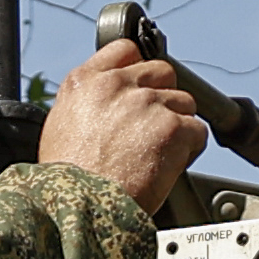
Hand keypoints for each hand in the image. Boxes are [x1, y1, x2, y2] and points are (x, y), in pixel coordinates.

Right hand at [38, 39, 210, 211]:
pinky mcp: (172, 127)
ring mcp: (147, 103)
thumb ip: (88, 102)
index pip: (125, 50)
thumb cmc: (68, 181)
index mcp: (85, 82)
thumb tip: (107, 102)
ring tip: (158, 153)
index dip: (139, 69)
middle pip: (162, 72)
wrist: (82, 209)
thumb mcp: (60, 126)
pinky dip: (190, 149)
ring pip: (183, 102)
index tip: (142, 87)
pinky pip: (197, 131)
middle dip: (163, 98)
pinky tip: (170, 164)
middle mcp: (117, 85)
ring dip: (177, 126)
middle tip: (153, 128)